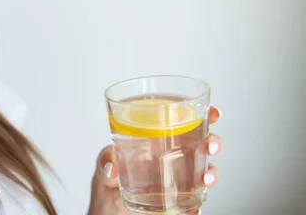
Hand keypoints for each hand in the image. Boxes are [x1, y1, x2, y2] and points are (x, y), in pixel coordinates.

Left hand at [88, 106, 221, 214]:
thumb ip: (105, 160)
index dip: (203, 113)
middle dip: (213, 141)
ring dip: (212, 172)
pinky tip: (194, 209)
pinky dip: (197, 205)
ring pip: (205, 169)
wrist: (108, 208)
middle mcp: (171, 154)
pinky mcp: (176, 198)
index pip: (184, 119)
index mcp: (157, 137)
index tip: (214, 113)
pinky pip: (193, 201)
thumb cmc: (109, 178)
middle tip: (209, 146)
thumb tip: (111, 167)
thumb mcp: (104, 164)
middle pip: (202, 142)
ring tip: (205, 178)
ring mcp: (177, 176)